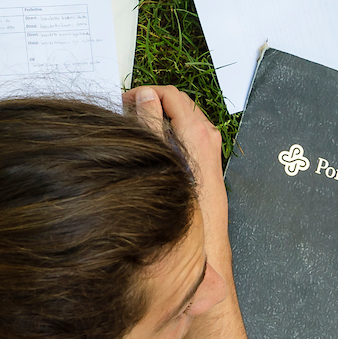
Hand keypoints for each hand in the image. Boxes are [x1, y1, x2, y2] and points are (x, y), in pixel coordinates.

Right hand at [128, 86, 227, 246]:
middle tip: (129, 108)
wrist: (204, 247)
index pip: (173, 95)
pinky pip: (189, 132)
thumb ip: (153, 126)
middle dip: (154, 99)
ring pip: (186, 117)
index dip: (147, 91)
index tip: (127, 101)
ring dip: (162, 113)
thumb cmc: (185, 211)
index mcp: (199, 135)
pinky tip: (153, 142)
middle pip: (181, 102)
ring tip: (138, 123)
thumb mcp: (163, 162)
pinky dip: (170, 128)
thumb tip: (146, 97)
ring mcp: (210, 149)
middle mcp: (208, 138)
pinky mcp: (208, 161)